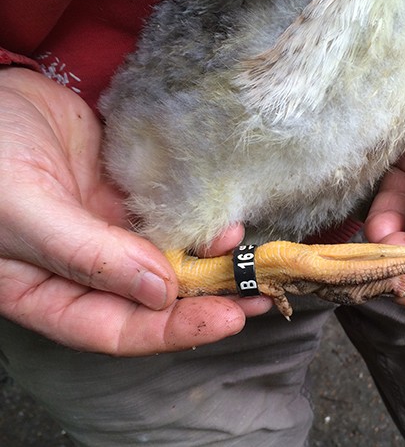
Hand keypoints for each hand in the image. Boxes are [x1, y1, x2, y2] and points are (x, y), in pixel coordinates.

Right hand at [0, 68, 270, 354]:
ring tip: (246, 256)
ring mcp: (108, 230)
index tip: (228, 319)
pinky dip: (197, 221)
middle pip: (151, 299)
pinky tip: (224, 221)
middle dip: (205, 301)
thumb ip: (88, 256)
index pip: (115, 329)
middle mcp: (84, 268)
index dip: (172, 331)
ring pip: (167, 258)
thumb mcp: (24, 211)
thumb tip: (160, 293)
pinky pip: (169, 214)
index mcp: (47, 291)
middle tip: (258, 295)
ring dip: (209, 261)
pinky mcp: (126, 195)